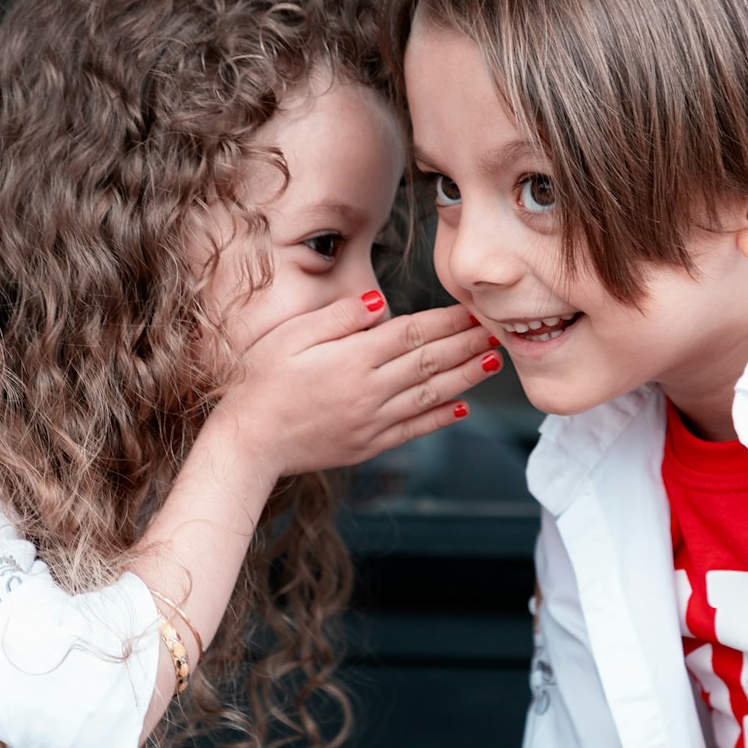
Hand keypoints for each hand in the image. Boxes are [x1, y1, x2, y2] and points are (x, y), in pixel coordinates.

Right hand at [216, 293, 502, 478]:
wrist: (248, 442)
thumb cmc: (260, 381)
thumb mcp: (291, 336)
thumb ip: (339, 318)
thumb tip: (381, 302)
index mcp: (353, 359)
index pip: (412, 333)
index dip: (446, 321)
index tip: (472, 310)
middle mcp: (370, 391)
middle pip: (429, 362)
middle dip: (467, 345)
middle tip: (498, 331)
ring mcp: (372, 421)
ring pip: (429, 395)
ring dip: (465, 378)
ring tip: (492, 363)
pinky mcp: (367, 445)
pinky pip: (413, 430)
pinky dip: (439, 418)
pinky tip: (462, 409)